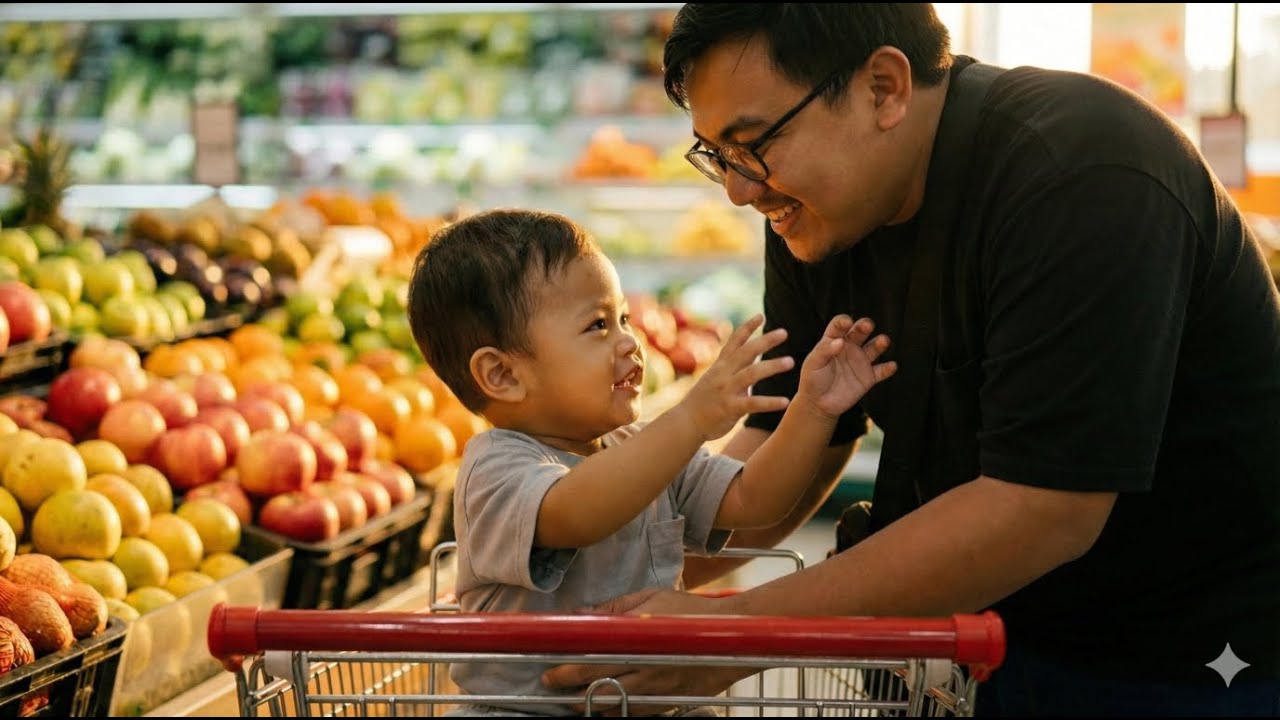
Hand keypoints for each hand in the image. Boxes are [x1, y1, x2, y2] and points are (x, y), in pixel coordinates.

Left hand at [541, 589, 750, 715]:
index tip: (549, 672)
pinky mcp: (672, 701)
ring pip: (615, 705)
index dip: (567, 669)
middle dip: (570, 689)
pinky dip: (619, 712)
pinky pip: (638, 713)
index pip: (593, 658)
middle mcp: (645, 667)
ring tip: (576, 700)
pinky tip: (608, 707)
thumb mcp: (653, 598)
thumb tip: (582, 614)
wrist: (734, 635)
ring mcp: (658, 688)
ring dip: (591, 704)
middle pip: (598, 686)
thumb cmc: (692, 611)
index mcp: (639, 639)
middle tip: (553, 688)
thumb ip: (616, 608)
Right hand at [674, 314, 792, 441]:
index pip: (734, 342)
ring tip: (791, 361)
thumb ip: (734, 366)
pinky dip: (769, 402)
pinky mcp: (729, 408)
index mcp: (720, 366)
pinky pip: (752, 404)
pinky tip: (785, 402)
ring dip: (772, 366)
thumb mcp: (715, 378)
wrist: (685, 423)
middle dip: (765, 341)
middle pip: (746, 352)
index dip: (747, 328)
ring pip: (751, 374)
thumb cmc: (703, 401)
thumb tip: (753, 354)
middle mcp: (723, 374)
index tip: (760, 316)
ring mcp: (726, 390)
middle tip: (784, 332)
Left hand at [796, 315, 896, 418]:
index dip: (843, 322)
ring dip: (879, 343)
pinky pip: (881, 371)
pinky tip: (892, 365)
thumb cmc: (812, 380)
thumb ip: (824, 351)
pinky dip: (887, 368)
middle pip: (859, 332)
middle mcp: (849, 348)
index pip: (839, 326)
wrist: (818, 404)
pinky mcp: (868, 377)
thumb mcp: (813, 363)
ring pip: (874, 348)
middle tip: (867, 325)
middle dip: (864, 326)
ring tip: (883, 341)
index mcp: (833, 341)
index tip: (847, 322)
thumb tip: (840, 341)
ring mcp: (860, 362)